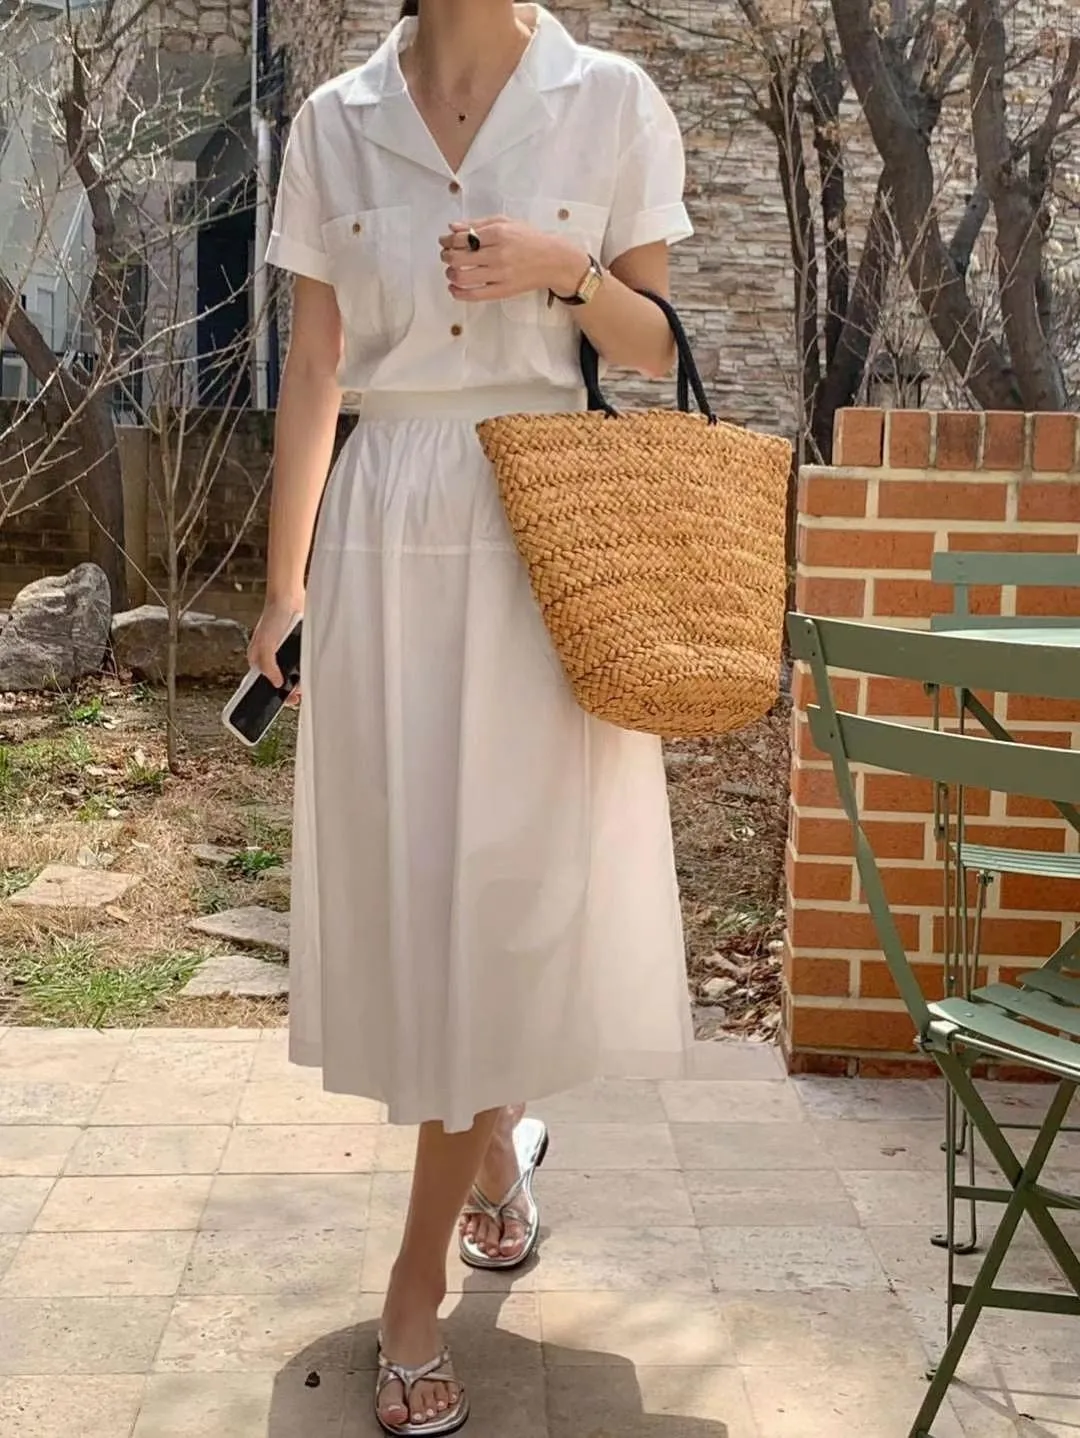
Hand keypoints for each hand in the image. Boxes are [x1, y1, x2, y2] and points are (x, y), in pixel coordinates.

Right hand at [249, 596, 303, 707]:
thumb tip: (276, 683)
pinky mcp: (297, 648)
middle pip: (280, 681)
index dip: (272, 694)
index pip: (263, 684)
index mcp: (258, 659)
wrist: (289, 598)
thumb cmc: (273, 617)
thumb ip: (268, 666)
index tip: (283, 702)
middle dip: (289, 690)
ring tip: (305, 685)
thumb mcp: (265, 644)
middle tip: (298, 695)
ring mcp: (284, 654)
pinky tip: (310, 672)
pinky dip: (305, 669)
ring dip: (299, 681)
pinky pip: (301, 663)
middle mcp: (271, 658)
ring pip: (292, 674)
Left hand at [439, 218, 588, 302]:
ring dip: (450, 274)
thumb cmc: (529, 239)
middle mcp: (497, 254)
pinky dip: (459, 293)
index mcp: (498, 233)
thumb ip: (478, 224)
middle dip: (446, 256)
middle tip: (446, 256)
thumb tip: (452, 227)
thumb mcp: (506, 223)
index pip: (462, 238)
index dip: (448, 240)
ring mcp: (500, 275)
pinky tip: (454, 288)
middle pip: (458, 257)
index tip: (444, 242)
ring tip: (451, 271)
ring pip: (463, 276)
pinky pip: (475, 295)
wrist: (554, 260)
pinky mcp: (503, 291)